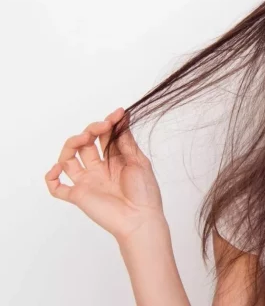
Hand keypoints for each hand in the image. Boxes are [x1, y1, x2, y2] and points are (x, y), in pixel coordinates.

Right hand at [45, 108, 165, 243]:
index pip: (105, 136)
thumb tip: (121, 119)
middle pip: (85, 144)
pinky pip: (57, 188)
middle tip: (102, 125)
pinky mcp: (78, 195)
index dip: (108, 123)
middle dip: (91, 130)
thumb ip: (126, 142)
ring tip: (83, 138)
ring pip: (69, 159)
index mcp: (115, 159)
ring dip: (71, 145)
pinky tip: (57, 168)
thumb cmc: (145, 192)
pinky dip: (51, 177)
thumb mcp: (139, 162)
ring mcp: (87, 181)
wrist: (141, 218)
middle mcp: (99, 168)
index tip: (117, 113)